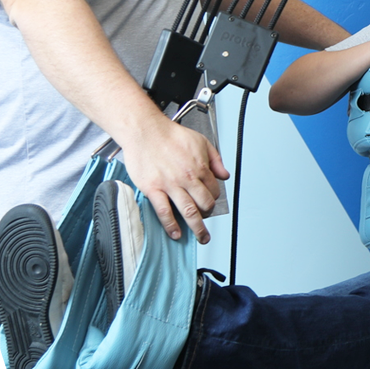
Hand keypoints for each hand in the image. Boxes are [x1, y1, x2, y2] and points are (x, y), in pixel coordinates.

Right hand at [121, 115, 229, 242]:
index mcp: (199, 167)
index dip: (213, 197)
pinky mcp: (153, 189)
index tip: (209, 201)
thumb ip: (215, 159)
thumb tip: (224, 175)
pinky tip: (175, 233)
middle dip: (208, 216)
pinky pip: (164, 211)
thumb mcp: (200, 141)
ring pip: (188, 211)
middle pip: (204, 204)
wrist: (145, 131)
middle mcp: (187, 178)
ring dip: (197, 228)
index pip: (213, 190)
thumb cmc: (169, 135)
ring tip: (201, 237)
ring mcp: (170, 185)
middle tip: (207, 223)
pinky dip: (171, 225)